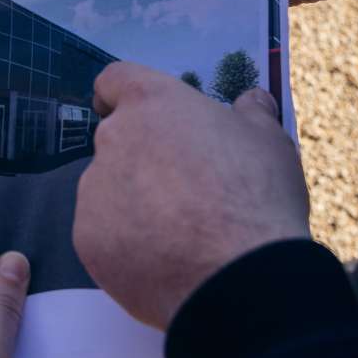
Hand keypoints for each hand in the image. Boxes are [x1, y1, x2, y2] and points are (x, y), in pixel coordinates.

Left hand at [74, 65, 309, 330]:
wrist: (237, 278)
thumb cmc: (257, 196)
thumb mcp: (270, 142)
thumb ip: (252, 114)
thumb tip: (251, 100)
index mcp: (153, 103)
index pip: (114, 80)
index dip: (117, 93)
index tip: (123, 107)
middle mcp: (114, 139)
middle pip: (116, 140)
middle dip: (140, 158)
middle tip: (182, 188)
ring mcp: (94, 190)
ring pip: (107, 190)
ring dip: (132, 203)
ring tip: (179, 234)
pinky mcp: (87, 240)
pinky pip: (104, 234)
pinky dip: (126, 243)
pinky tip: (164, 261)